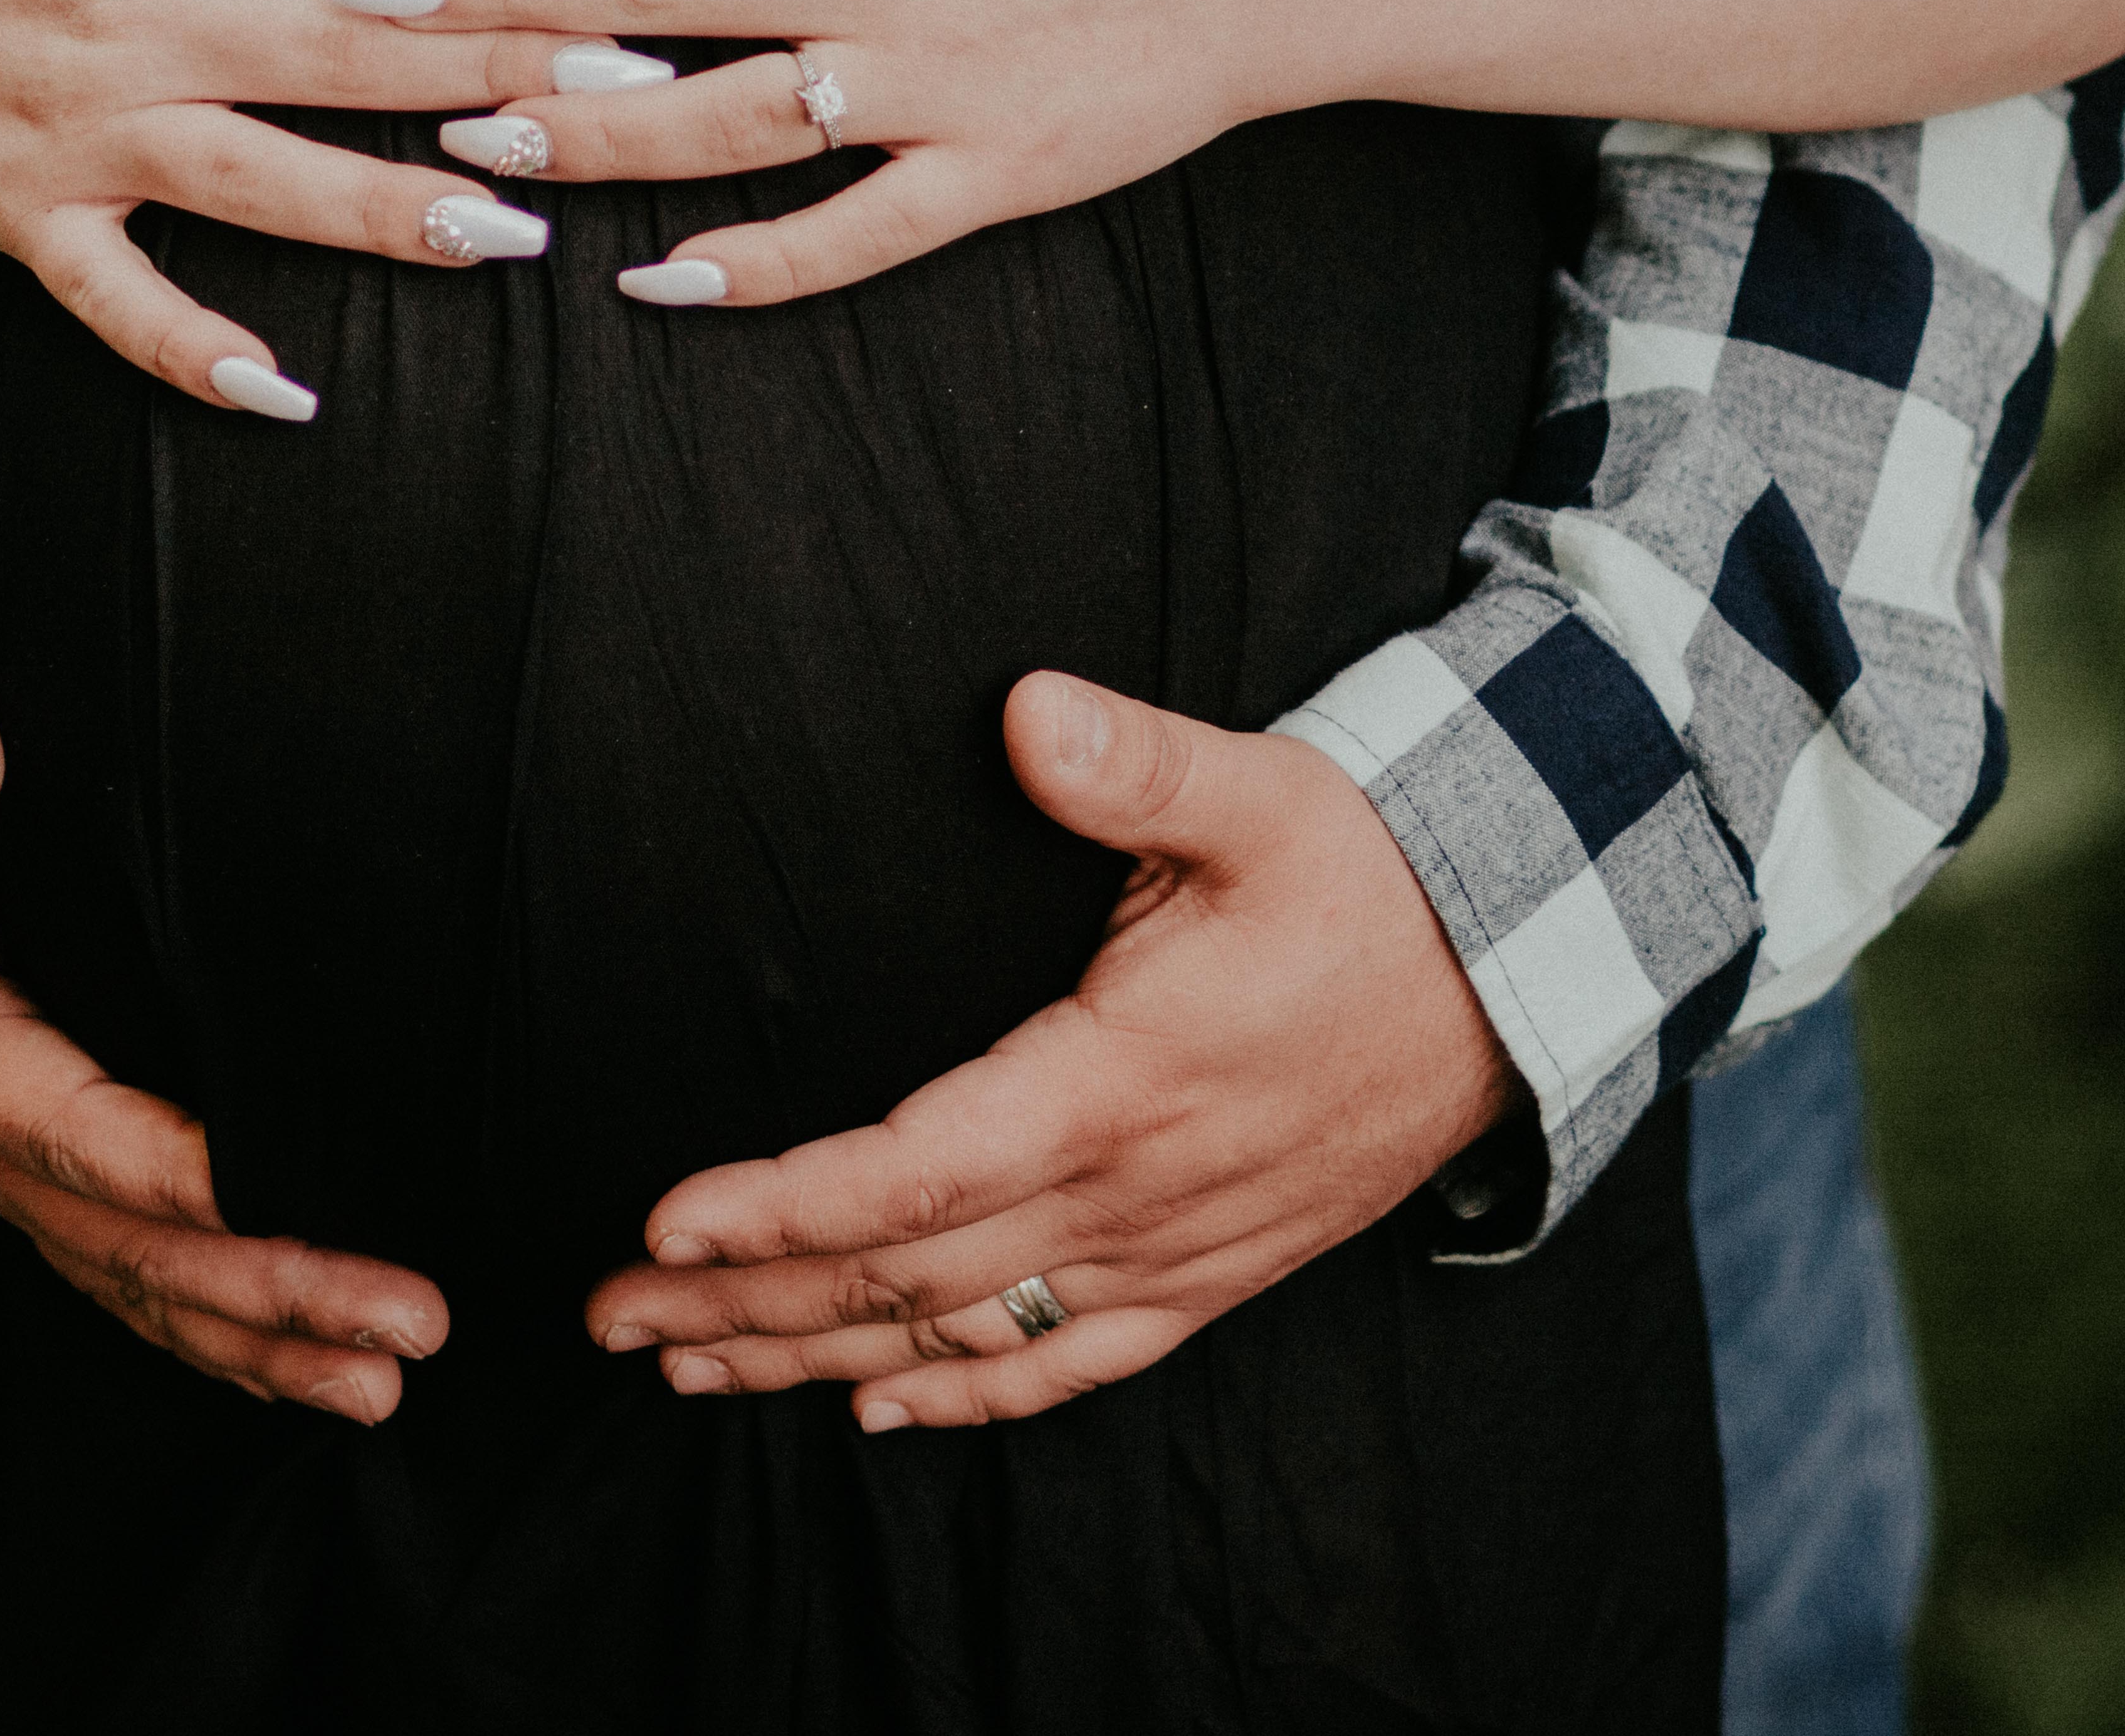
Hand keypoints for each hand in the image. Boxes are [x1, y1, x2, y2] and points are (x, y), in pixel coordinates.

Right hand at [0, 0, 597, 415]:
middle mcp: (133, 19)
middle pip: (349, 51)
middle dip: (495, 71)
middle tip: (625, 94)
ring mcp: (83, 130)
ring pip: (263, 181)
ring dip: (390, 211)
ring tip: (514, 233)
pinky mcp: (30, 215)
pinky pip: (119, 300)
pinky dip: (193, 353)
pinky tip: (289, 397)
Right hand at [0, 667, 448, 1420]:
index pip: (59, 1122)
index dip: (162, 1168)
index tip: (272, 1195)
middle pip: (123, 1239)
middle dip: (266, 1289)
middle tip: (405, 1326)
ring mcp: (1, 1164)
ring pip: (137, 1280)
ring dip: (262, 1336)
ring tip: (384, 1379)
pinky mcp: (34, 1165)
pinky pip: (126, 1268)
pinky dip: (216, 1328)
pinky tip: (309, 1365)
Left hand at [580, 670, 1514, 1429]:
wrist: (1518, 982)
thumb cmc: (1370, 879)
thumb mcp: (1263, 796)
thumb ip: (1136, 766)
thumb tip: (1028, 712)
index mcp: (1121, 1079)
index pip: (916, 1168)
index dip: (785, 1206)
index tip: (665, 1222)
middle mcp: (1133, 1193)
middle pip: (903, 1272)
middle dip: (745, 1300)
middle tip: (606, 1315)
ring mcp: (1171, 1250)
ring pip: (961, 1335)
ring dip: (815, 1356)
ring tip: (684, 1365)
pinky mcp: (1206, 1277)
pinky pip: (1069, 1365)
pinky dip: (964, 1399)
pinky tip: (874, 1411)